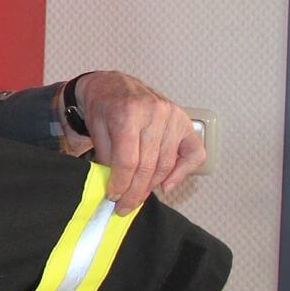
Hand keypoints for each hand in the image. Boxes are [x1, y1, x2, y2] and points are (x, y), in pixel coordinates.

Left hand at [67, 71, 205, 214]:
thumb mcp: (96, 128)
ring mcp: (174, 117)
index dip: (121, 184)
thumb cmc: (104, 106)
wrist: (115, 84)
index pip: (128, 161)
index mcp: (128, 114)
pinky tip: (165, 184)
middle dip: (136, 191)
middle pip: (149, 166)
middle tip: (124, 206)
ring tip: (138, 197)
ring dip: (152, 186)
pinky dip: (182, 172)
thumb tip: (115, 187)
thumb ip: (106, 156)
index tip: (113, 197)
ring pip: (167, 164)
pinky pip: (194, 154)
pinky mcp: (185, 122)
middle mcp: (155, 114)